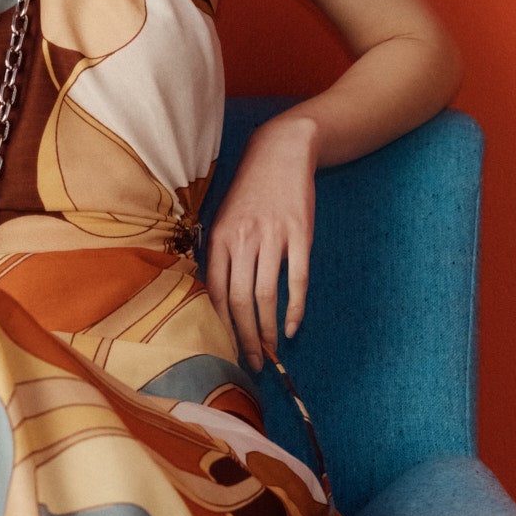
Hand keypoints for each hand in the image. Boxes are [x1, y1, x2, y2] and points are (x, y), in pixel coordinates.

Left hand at [204, 111, 318, 368]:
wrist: (280, 152)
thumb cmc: (250, 192)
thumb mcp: (224, 219)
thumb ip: (220, 255)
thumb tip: (216, 300)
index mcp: (218, 239)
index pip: (216, 294)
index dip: (221, 329)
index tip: (227, 353)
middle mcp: (242, 239)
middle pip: (240, 301)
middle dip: (245, 339)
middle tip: (254, 364)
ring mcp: (271, 237)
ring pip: (266, 295)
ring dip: (268, 331)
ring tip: (272, 353)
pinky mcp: (299, 234)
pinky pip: (296, 279)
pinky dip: (294, 308)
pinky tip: (292, 328)